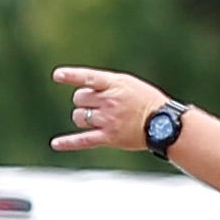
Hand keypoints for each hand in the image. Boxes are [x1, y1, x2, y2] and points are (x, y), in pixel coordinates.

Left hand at [52, 66, 170, 152]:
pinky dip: (68, 143)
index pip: (89, 78)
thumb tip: (83, 89)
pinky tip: (55, 144)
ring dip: (82, 117)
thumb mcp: (129, 84)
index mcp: (114, 85)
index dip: (72, 76)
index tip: (57, 75)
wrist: (164, 124)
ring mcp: (108, 120)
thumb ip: (106, 84)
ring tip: (96, 119)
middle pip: (79, 99)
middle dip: (83, 101)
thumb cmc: (147, 101)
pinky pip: (83, 140)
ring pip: (78, 117)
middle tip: (98, 105)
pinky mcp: (109, 138)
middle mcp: (109, 101)